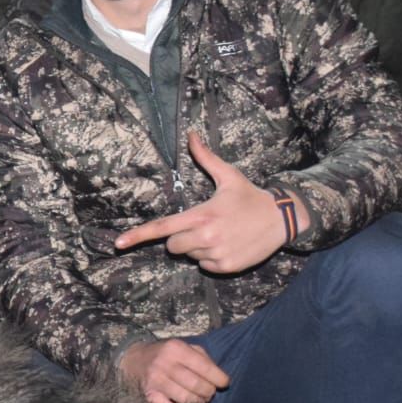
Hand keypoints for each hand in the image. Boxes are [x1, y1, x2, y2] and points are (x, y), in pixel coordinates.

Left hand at [113, 131, 287, 273]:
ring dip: (199, 247)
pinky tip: (228, 244)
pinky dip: (212, 258)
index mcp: (201, 216)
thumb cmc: (251, 196)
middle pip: (173, 246)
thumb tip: (191, 135)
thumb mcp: (228, 176)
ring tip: (221, 233)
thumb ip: (205, 158)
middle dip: (181, 237)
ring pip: (190, 256)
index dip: (138, 236)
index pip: (163, 228)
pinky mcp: (226, 267)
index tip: (119, 243)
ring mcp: (216, 254)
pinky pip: (205, 266)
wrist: (283, 219)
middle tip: (204, 225)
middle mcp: (205, 238)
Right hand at [119, 338, 229, 402]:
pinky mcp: (149, 395)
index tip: (224, 383)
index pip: (205, 367)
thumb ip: (203, 359)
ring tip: (199, 399)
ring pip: (187, 399)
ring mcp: (155, 381)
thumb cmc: (166, 354)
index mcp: (176, 349)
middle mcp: (164, 364)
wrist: (134, 359)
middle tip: (209, 392)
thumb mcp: (184, 347)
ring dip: (198, 402)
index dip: (219, 378)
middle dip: (209, 392)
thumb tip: (220, 379)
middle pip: (197, 385)